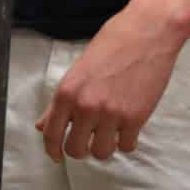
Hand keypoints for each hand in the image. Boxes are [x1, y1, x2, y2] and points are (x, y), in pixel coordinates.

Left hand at [36, 0, 188, 160]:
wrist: (147, 32)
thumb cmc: (112, 44)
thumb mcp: (78, 70)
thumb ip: (62, 101)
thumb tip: (42, 125)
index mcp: (67, 92)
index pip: (51, 134)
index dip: (52, 150)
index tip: (57, 156)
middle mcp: (85, 106)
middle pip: (75, 150)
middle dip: (81, 150)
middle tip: (88, 141)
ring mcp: (111, 114)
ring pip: (102, 153)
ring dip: (105, 146)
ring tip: (110, 133)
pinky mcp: (135, 118)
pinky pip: (127, 146)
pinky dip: (127, 141)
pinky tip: (128, 128)